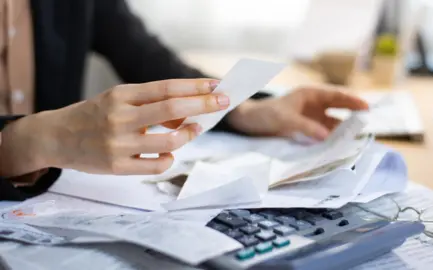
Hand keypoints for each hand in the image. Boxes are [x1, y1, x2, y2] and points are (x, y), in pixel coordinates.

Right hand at [0, 79, 228, 176]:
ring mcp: (118, 144)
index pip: (165, 88)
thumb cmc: (93, 116)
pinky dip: (169, 159)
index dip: (193, 87)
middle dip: (203, 104)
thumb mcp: (117, 101)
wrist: (55, 137)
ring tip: (195, 129)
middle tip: (223, 102)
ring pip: (168, 141)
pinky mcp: (116, 167)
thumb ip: (150, 105)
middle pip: (171, 108)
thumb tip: (188, 113)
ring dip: (188, 134)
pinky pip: (156, 165)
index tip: (215, 86)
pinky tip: (169, 154)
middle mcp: (120, 117)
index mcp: (121, 96)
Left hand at [227, 86, 367, 141]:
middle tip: (368, 125)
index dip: (353, 101)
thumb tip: (327, 137)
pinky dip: (331, 138)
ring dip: (343, 130)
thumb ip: (306, 127)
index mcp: (310, 94)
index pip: (336, 95)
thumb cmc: (264, 114)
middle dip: (353, 115)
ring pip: (332, 122)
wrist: (248, 122)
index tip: (367, 109)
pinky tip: (338, 146)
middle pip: (338, 108)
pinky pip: (323, 132)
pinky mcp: (306, 128)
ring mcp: (310, 116)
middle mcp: (313, 104)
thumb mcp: (285, 119)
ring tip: (356, 139)